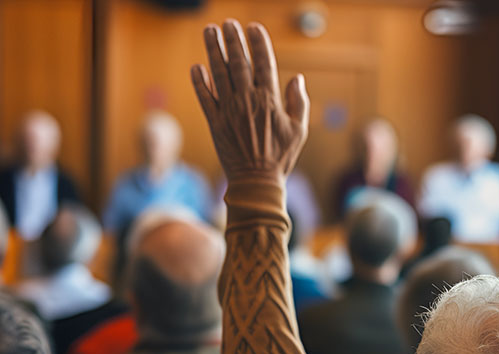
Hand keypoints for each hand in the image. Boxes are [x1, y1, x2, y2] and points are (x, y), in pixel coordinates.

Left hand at [191, 20, 308, 186]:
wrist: (256, 182)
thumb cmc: (281, 157)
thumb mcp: (299, 131)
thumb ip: (297, 103)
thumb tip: (296, 78)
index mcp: (270, 101)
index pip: (264, 64)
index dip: (258, 44)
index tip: (253, 28)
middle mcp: (247, 101)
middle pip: (239, 63)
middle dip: (233, 40)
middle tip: (228, 23)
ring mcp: (229, 111)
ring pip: (218, 74)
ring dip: (213, 51)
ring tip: (210, 32)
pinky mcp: (214, 122)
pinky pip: (204, 97)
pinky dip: (199, 81)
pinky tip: (197, 66)